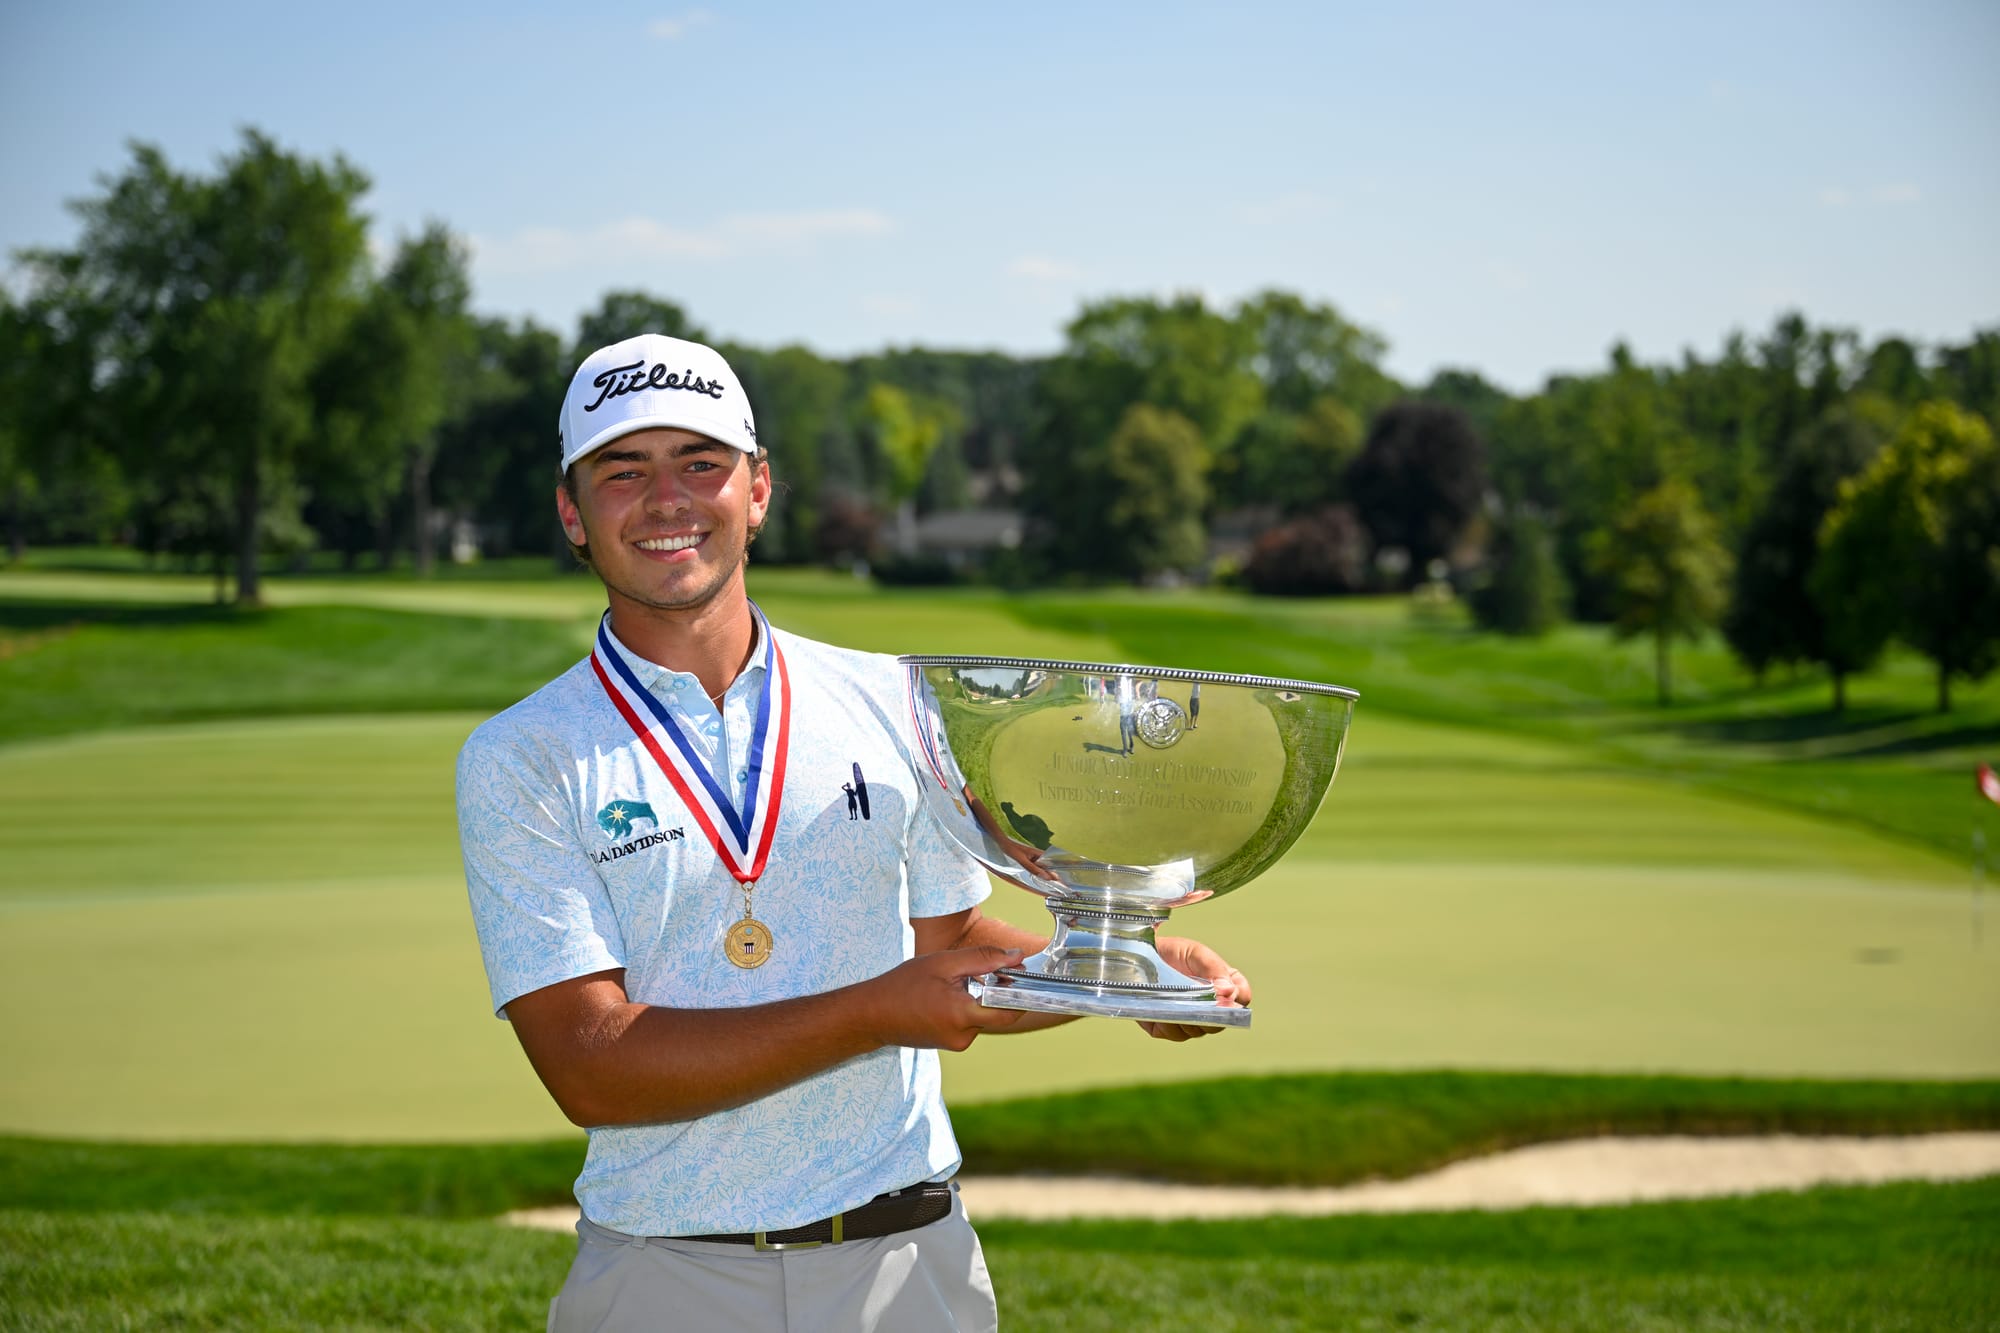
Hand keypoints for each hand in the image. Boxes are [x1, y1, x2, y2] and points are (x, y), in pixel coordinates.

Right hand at [864, 945, 1032, 1051]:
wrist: (872, 1015)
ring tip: (952, 984)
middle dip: (994, 992)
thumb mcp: (943, 963)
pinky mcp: (950, 1044)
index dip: (1018, 990)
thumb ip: (982, 958)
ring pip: (982, 1018)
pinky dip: (965, 1009)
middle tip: (976, 972)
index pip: (1010, 1009)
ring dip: (977, 999)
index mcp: (962, 1015)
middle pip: (997, 1013)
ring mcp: (956, 1043)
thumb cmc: (902, 986)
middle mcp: (963, 1036)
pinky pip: (969, 1024)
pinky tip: (944, 997)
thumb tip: (1015, 956)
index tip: (1015, 971)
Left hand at [1137, 935, 1251, 1042]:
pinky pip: (1175, 1033)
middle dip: (1211, 1014)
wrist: (1142, 956)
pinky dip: (1170, 1024)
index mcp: (1225, 986)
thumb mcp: (1196, 953)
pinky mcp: (1169, 1028)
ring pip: (1198, 1030)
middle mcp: (1211, 1008)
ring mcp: (1191, 1021)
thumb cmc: (1176, 953)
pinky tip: (1164, 1011)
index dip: (1237, 998)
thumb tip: (1229, 991)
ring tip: (1177, 1003)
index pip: (1243, 998)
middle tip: (1199, 1002)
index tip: (1226, 993)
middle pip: (1221, 1022)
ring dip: (1189, 1019)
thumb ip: (1214, 969)